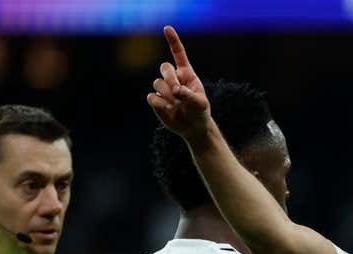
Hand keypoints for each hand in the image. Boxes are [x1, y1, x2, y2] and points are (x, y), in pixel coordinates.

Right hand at [146, 26, 210, 140]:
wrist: (193, 127)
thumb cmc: (199, 112)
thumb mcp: (200, 104)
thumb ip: (189, 95)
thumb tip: (175, 90)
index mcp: (187, 74)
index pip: (178, 54)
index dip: (173, 41)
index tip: (167, 28)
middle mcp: (174, 78)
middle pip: (164, 67)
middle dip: (169, 77)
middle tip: (177, 91)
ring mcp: (163, 89)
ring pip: (157, 83)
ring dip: (167, 94)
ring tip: (177, 105)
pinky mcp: (156, 100)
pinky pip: (152, 97)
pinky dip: (160, 104)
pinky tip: (169, 109)